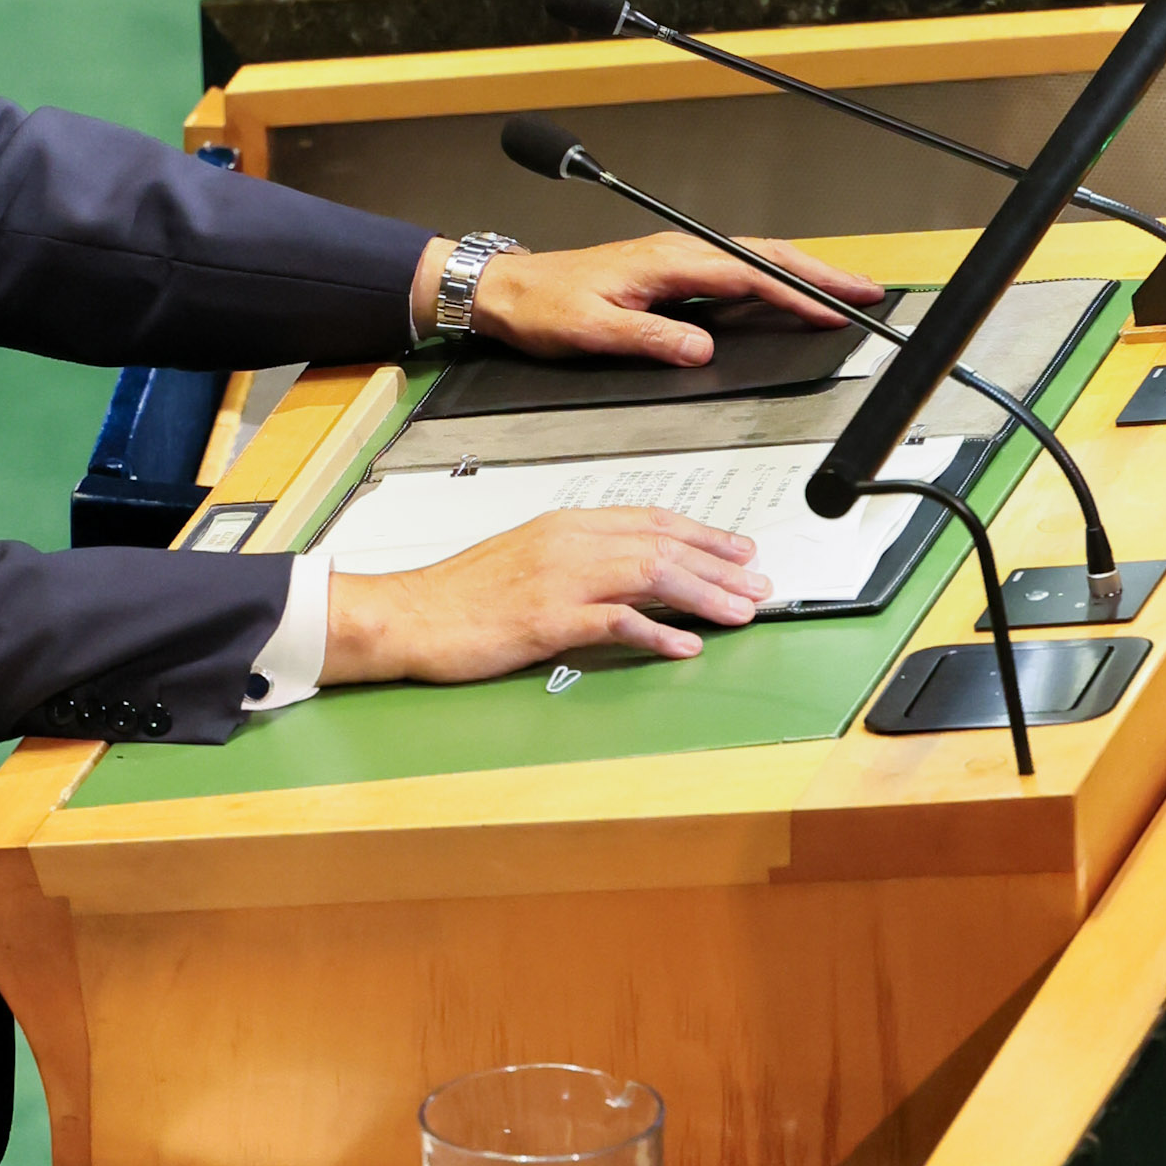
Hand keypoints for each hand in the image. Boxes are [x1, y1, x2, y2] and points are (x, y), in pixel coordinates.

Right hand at [321, 507, 769, 682]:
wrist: (407, 615)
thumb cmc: (459, 596)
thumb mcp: (524, 562)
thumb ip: (574, 562)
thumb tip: (623, 577)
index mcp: (565, 526)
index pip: (650, 521)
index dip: (702, 535)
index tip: (739, 549)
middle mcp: (569, 543)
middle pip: (662, 544)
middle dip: (718, 564)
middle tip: (758, 583)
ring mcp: (560, 580)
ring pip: (650, 574)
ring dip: (703, 594)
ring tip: (739, 612)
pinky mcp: (548, 619)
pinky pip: (616, 622)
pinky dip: (657, 632)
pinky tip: (684, 644)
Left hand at [413, 230, 881, 365]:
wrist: (505, 290)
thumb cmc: (541, 305)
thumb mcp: (592, 329)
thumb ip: (650, 339)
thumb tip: (700, 349)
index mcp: (665, 261)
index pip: (746, 274)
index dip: (795, 292)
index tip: (833, 308)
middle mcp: (675, 253)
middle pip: (763, 256)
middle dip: (819, 272)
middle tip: (866, 292)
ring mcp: (674, 261)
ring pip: (752, 260)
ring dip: (800, 272)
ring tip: (842, 292)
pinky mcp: (668, 274)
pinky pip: (733, 271)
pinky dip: (769, 278)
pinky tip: (784, 294)